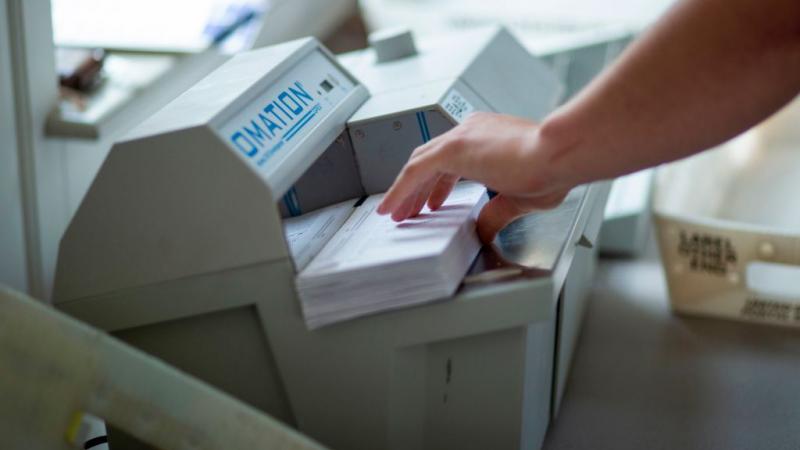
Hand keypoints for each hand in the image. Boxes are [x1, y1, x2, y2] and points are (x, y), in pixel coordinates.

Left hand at [376, 112, 575, 243]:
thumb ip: (496, 212)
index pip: (452, 158)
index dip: (437, 183)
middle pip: (430, 159)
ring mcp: (462, 137)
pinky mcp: (453, 148)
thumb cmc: (554, 169)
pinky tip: (391, 207)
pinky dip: (400, 190)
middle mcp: (472, 130)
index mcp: (489, 136)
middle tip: (408, 210)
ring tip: (396, 213)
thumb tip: (484, 229)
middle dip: (417, 189)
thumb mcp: (519, 198)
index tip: (431, 202)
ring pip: (419, 164)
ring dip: (405, 191)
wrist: (560, 153)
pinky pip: (416, 170)